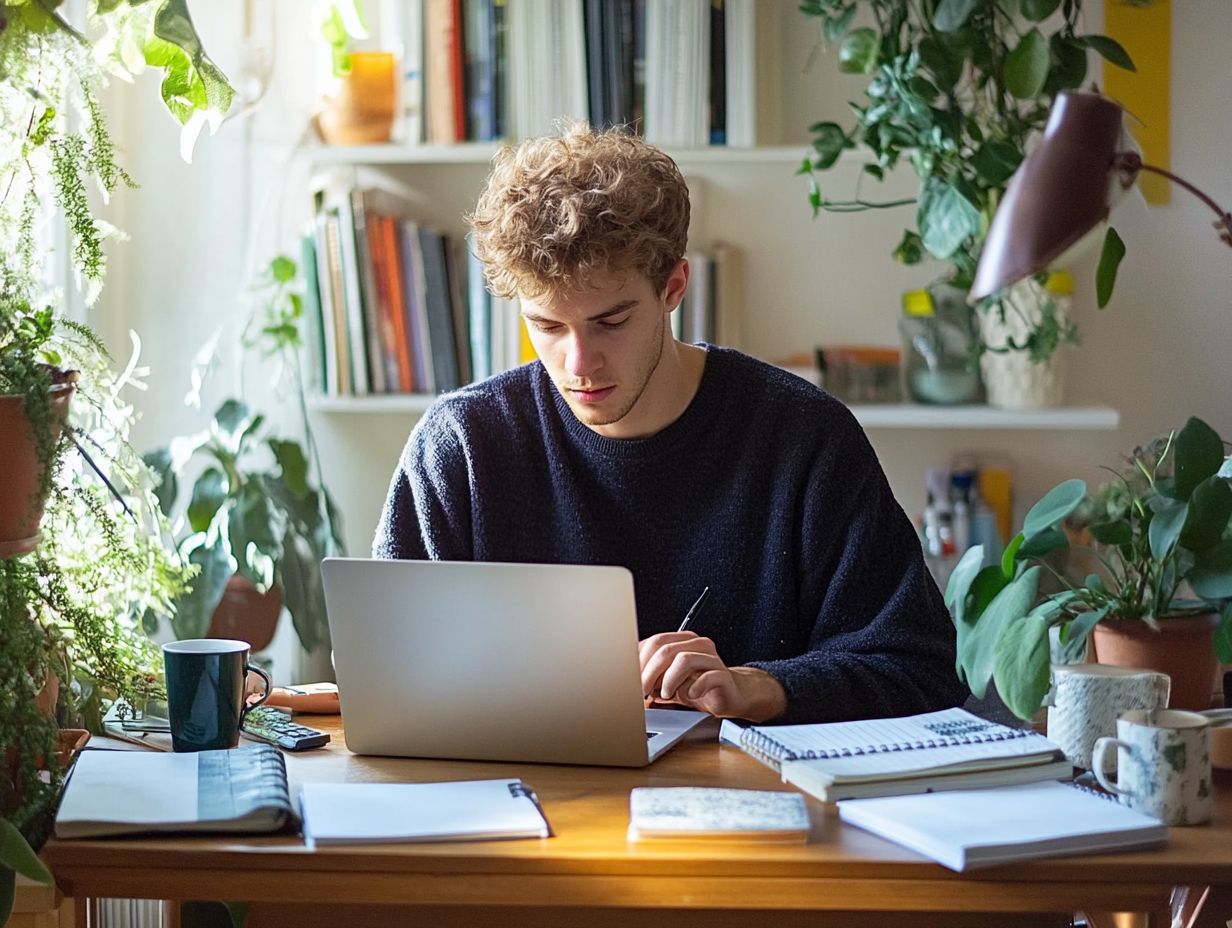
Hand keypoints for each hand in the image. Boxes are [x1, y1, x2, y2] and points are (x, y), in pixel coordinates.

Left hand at [638, 632, 786, 722]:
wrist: (728, 695)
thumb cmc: (695, 686)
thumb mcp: (668, 680)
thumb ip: (651, 675)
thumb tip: (628, 680)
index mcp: (682, 640)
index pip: (654, 642)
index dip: (639, 661)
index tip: (631, 679)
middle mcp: (696, 645)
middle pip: (664, 649)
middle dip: (648, 672)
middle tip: (643, 691)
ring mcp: (711, 658)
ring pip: (683, 659)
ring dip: (668, 680)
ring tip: (665, 694)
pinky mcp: (722, 675)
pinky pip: (705, 677)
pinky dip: (692, 688)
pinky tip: (688, 695)